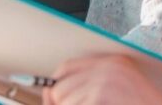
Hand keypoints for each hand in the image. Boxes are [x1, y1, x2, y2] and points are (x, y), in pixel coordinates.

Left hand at [42, 55, 161, 104]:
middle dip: (65, 104)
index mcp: (114, 62)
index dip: (59, 86)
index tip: (59, 97)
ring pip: (62, 101)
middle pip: (59, 86)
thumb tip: (46, 90)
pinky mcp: (100, 94)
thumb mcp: (115, 93)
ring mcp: (105, 80)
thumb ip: (83, 88)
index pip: (66, 68)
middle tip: (91, 103)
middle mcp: (108, 66)